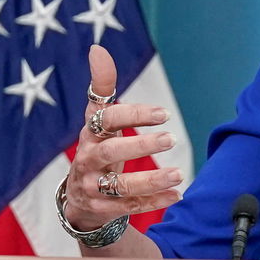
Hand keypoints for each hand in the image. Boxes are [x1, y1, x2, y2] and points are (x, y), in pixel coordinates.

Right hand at [62, 44, 182, 230]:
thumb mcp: (98, 120)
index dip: (134, 115)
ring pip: (120, 186)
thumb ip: (102, 86)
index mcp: (89, 134)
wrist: (79, 198)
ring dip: (151, 180)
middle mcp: (88, 160)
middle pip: (111, 153)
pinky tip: (177, 194)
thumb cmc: (98, 148)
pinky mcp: (102, 210)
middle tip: (171, 139)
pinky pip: (129, 207)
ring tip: (179, 174)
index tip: (164, 113)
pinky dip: (154, 202)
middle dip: (141, 146)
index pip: (106, 120)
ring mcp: (92, 187)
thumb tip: (97, 49)